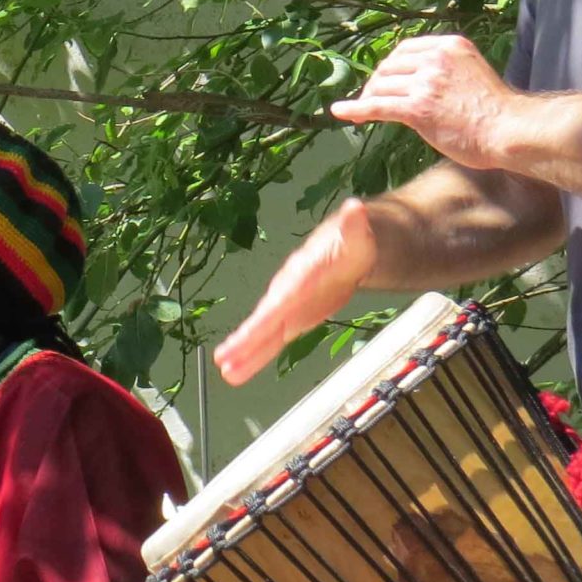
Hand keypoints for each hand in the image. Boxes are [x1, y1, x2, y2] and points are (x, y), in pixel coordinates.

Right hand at [214, 197, 378, 386]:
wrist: (346, 247)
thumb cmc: (351, 240)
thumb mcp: (357, 232)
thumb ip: (354, 225)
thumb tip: (355, 208)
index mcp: (301, 274)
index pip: (281, 298)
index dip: (265, 318)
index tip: (250, 333)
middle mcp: (287, 292)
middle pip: (264, 319)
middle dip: (246, 339)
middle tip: (224, 358)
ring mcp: (287, 307)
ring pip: (264, 334)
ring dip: (246, 353)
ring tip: (227, 373)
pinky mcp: (292, 319)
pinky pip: (272, 340)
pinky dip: (256, 357)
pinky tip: (238, 372)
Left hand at [330, 34, 517, 168]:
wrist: (510, 131)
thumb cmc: (497, 111)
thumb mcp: (473, 73)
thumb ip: (448, 70)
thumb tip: (422, 80)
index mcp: (451, 46)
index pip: (406, 49)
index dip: (390, 65)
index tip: (384, 79)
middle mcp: (436, 59)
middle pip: (390, 66)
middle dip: (378, 81)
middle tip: (372, 97)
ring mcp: (426, 83)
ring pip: (382, 86)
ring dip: (369, 98)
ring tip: (363, 111)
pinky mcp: (418, 109)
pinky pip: (377, 106)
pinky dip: (356, 109)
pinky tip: (341, 112)